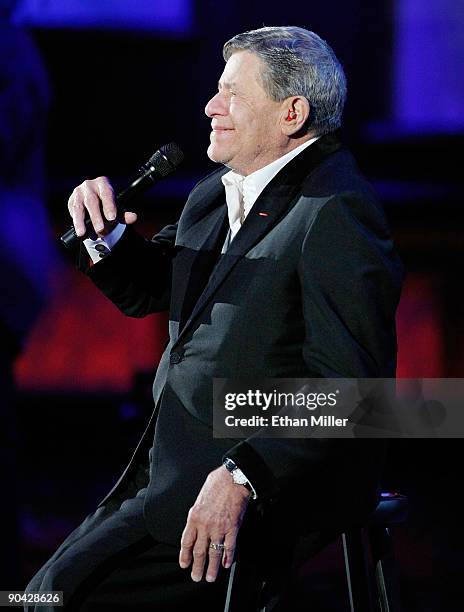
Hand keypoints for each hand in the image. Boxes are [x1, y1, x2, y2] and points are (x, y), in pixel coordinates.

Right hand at [67, 176, 137, 237]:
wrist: (95, 204)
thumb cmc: (108, 206)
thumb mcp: (117, 209)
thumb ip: (124, 215)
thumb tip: (133, 217)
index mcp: (103, 184)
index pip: (107, 194)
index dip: (109, 206)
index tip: (112, 218)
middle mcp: (90, 185)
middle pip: (92, 201)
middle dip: (96, 216)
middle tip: (100, 229)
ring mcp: (78, 192)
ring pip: (79, 207)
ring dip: (80, 221)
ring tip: (82, 233)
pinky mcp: (71, 201)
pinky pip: (73, 212)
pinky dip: (76, 222)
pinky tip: (80, 232)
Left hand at [179, 466, 250, 581]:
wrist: (232, 479)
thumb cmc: (217, 483)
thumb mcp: (200, 498)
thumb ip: (198, 513)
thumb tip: (197, 523)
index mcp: (194, 517)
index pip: (186, 541)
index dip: (185, 555)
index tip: (184, 564)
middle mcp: (205, 525)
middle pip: (199, 551)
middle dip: (197, 566)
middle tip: (196, 577)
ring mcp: (219, 528)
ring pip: (214, 553)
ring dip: (212, 567)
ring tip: (211, 577)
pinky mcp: (232, 528)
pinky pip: (229, 547)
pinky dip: (228, 557)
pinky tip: (226, 564)